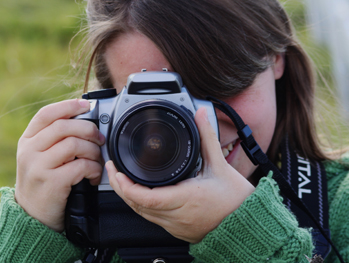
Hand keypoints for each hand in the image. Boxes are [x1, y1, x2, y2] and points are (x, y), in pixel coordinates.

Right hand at [15, 99, 104, 231]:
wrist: (32, 215)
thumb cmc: (43, 181)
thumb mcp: (41, 157)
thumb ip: (56, 139)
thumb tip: (86, 121)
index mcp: (29, 140)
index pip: (46, 114)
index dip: (68, 105)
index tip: (86, 105)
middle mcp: (30, 150)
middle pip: (64, 126)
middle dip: (89, 130)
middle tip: (99, 140)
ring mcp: (39, 166)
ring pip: (74, 144)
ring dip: (93, 151)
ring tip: (96, 160)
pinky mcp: (51, 182)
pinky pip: (81, 166)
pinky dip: (94, 169)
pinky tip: (94, 175)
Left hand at [106, 107, 254, 242]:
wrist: (246, 224)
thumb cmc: (236, 200)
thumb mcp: (220, 166)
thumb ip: (207, 138)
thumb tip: (201, 116)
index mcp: (185, 198)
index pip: (145, 197)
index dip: (125, 185)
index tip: (117, 170)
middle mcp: (176, 215)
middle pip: (136, 206)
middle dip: (120, 188)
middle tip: (113, 170)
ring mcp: (176, 226)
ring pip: (142, 214)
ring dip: (129, 197)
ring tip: (122, 179)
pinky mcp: (178, 230)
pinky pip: (152, 219)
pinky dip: (142, 206)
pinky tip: (141, 194)